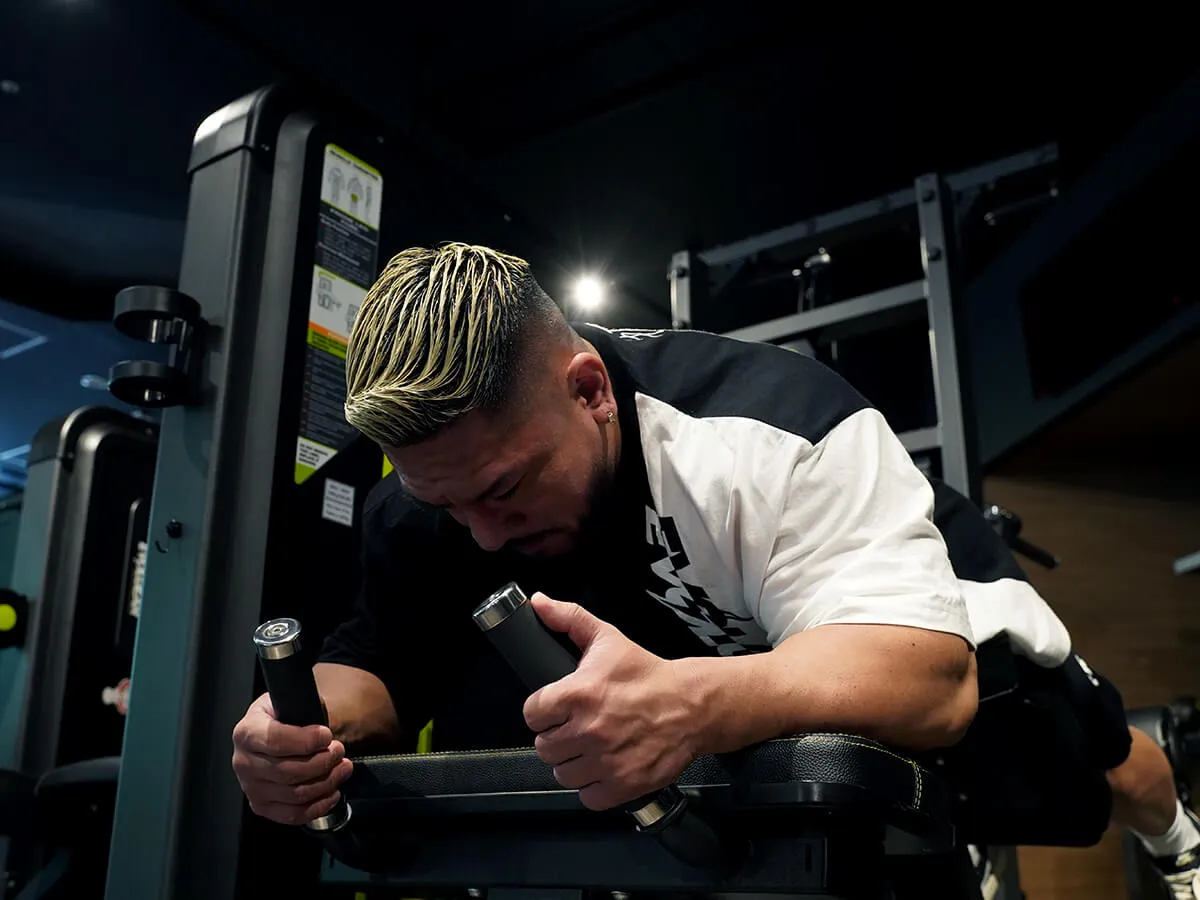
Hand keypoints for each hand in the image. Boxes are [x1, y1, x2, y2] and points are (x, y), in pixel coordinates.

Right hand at [231, 692, 353, 824]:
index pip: (275, 741)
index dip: (307, 741)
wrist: (275, 732)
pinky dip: (318, 805)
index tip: (327, 735)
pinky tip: (332, 791)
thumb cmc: (287, 717)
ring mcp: (250, 788)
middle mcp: (243, 762)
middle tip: (339, 750)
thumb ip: (305, 710)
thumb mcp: (293, 702)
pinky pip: (292, 814)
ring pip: (295, 794)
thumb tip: (321, 728)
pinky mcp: (261, 806)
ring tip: (342, 767)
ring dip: (327, 781)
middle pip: (288, 772)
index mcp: (246, 732)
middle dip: (323, 761)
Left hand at [523, 594, 701, 810]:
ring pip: (562, 775)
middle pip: (544, 748)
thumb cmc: (649, 675)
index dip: (542, 711)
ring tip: (590, 748)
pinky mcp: (622, 785)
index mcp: (579, 694)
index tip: (555, 710)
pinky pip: (587, 797)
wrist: (692, 705)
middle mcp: (588, 730)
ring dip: (573, 763)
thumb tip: (538, 602)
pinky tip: (604, 767)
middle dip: (557, 737)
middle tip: (576, 728)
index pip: (531, 714)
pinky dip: (593, 787)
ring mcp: (605, 761)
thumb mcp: (608, 638)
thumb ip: (568, 618)